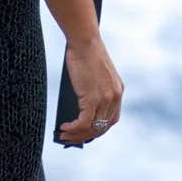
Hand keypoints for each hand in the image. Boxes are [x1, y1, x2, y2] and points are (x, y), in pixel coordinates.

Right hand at [56, 29, 125, 147]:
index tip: (86, 134)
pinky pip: (83, 123)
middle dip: (85, 136)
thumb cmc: (84, 54)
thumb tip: (76, 113)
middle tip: (71, 139)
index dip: (99, 130)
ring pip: (92, 128)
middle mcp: (115, 97)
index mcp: (118, 91)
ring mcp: (106, 99)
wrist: (85, 42)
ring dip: (77, 135)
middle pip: (102, 127)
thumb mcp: (93, 76)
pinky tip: (63, 128)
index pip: (112, 119)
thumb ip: (91, 93)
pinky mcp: (93, 99)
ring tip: (64, 136)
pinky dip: (73, 129)